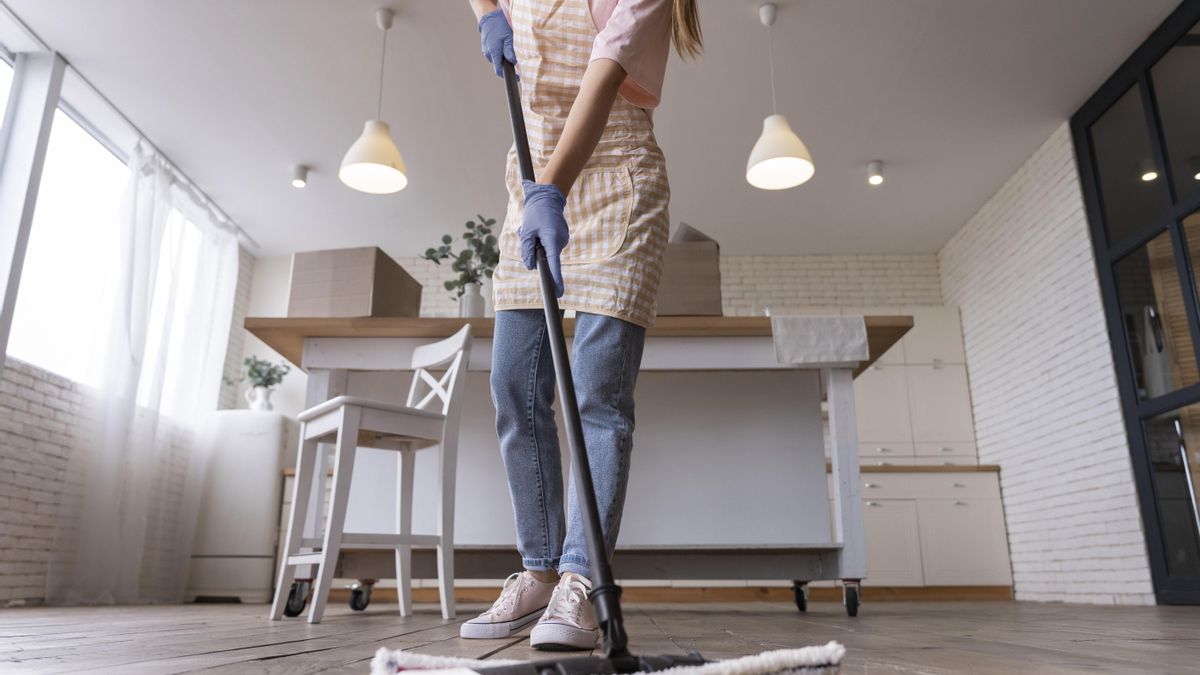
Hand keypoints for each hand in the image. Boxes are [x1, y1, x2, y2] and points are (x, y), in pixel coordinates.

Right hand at [478, 8, 515, 77]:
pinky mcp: (486, 46)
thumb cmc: (499, 25)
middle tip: (517, 58)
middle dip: (507, 64)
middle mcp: (488, 53)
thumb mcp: (508, 36)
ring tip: (508, 47)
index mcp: (493, 52)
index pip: (499, 71)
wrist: (488, 16)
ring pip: (497, 58)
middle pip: (499, 64)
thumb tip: (514, 62)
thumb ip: (510, 51)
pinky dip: (500, 51)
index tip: (517, 76)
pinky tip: (503, 44)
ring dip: (504, 56)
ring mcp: (486, 50)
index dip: (508, 75)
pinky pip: (494, 53)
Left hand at [520, 180, 567, 297]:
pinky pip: (551, 244)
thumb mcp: (526, 232)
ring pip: (548, 250)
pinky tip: (540, 228)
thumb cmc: (536, 212)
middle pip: (549, 257)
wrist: (547, 195)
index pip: (554, 264)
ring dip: (540, 245)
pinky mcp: (562, 236)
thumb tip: (530, 266)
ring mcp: (563, 238)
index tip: (558, 292)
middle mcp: (560, 240)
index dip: (555, 279)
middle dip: (538, 253)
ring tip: (534, 229)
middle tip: (530, 235)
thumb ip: (527, 250)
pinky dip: (544, 240)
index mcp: (552, 239)